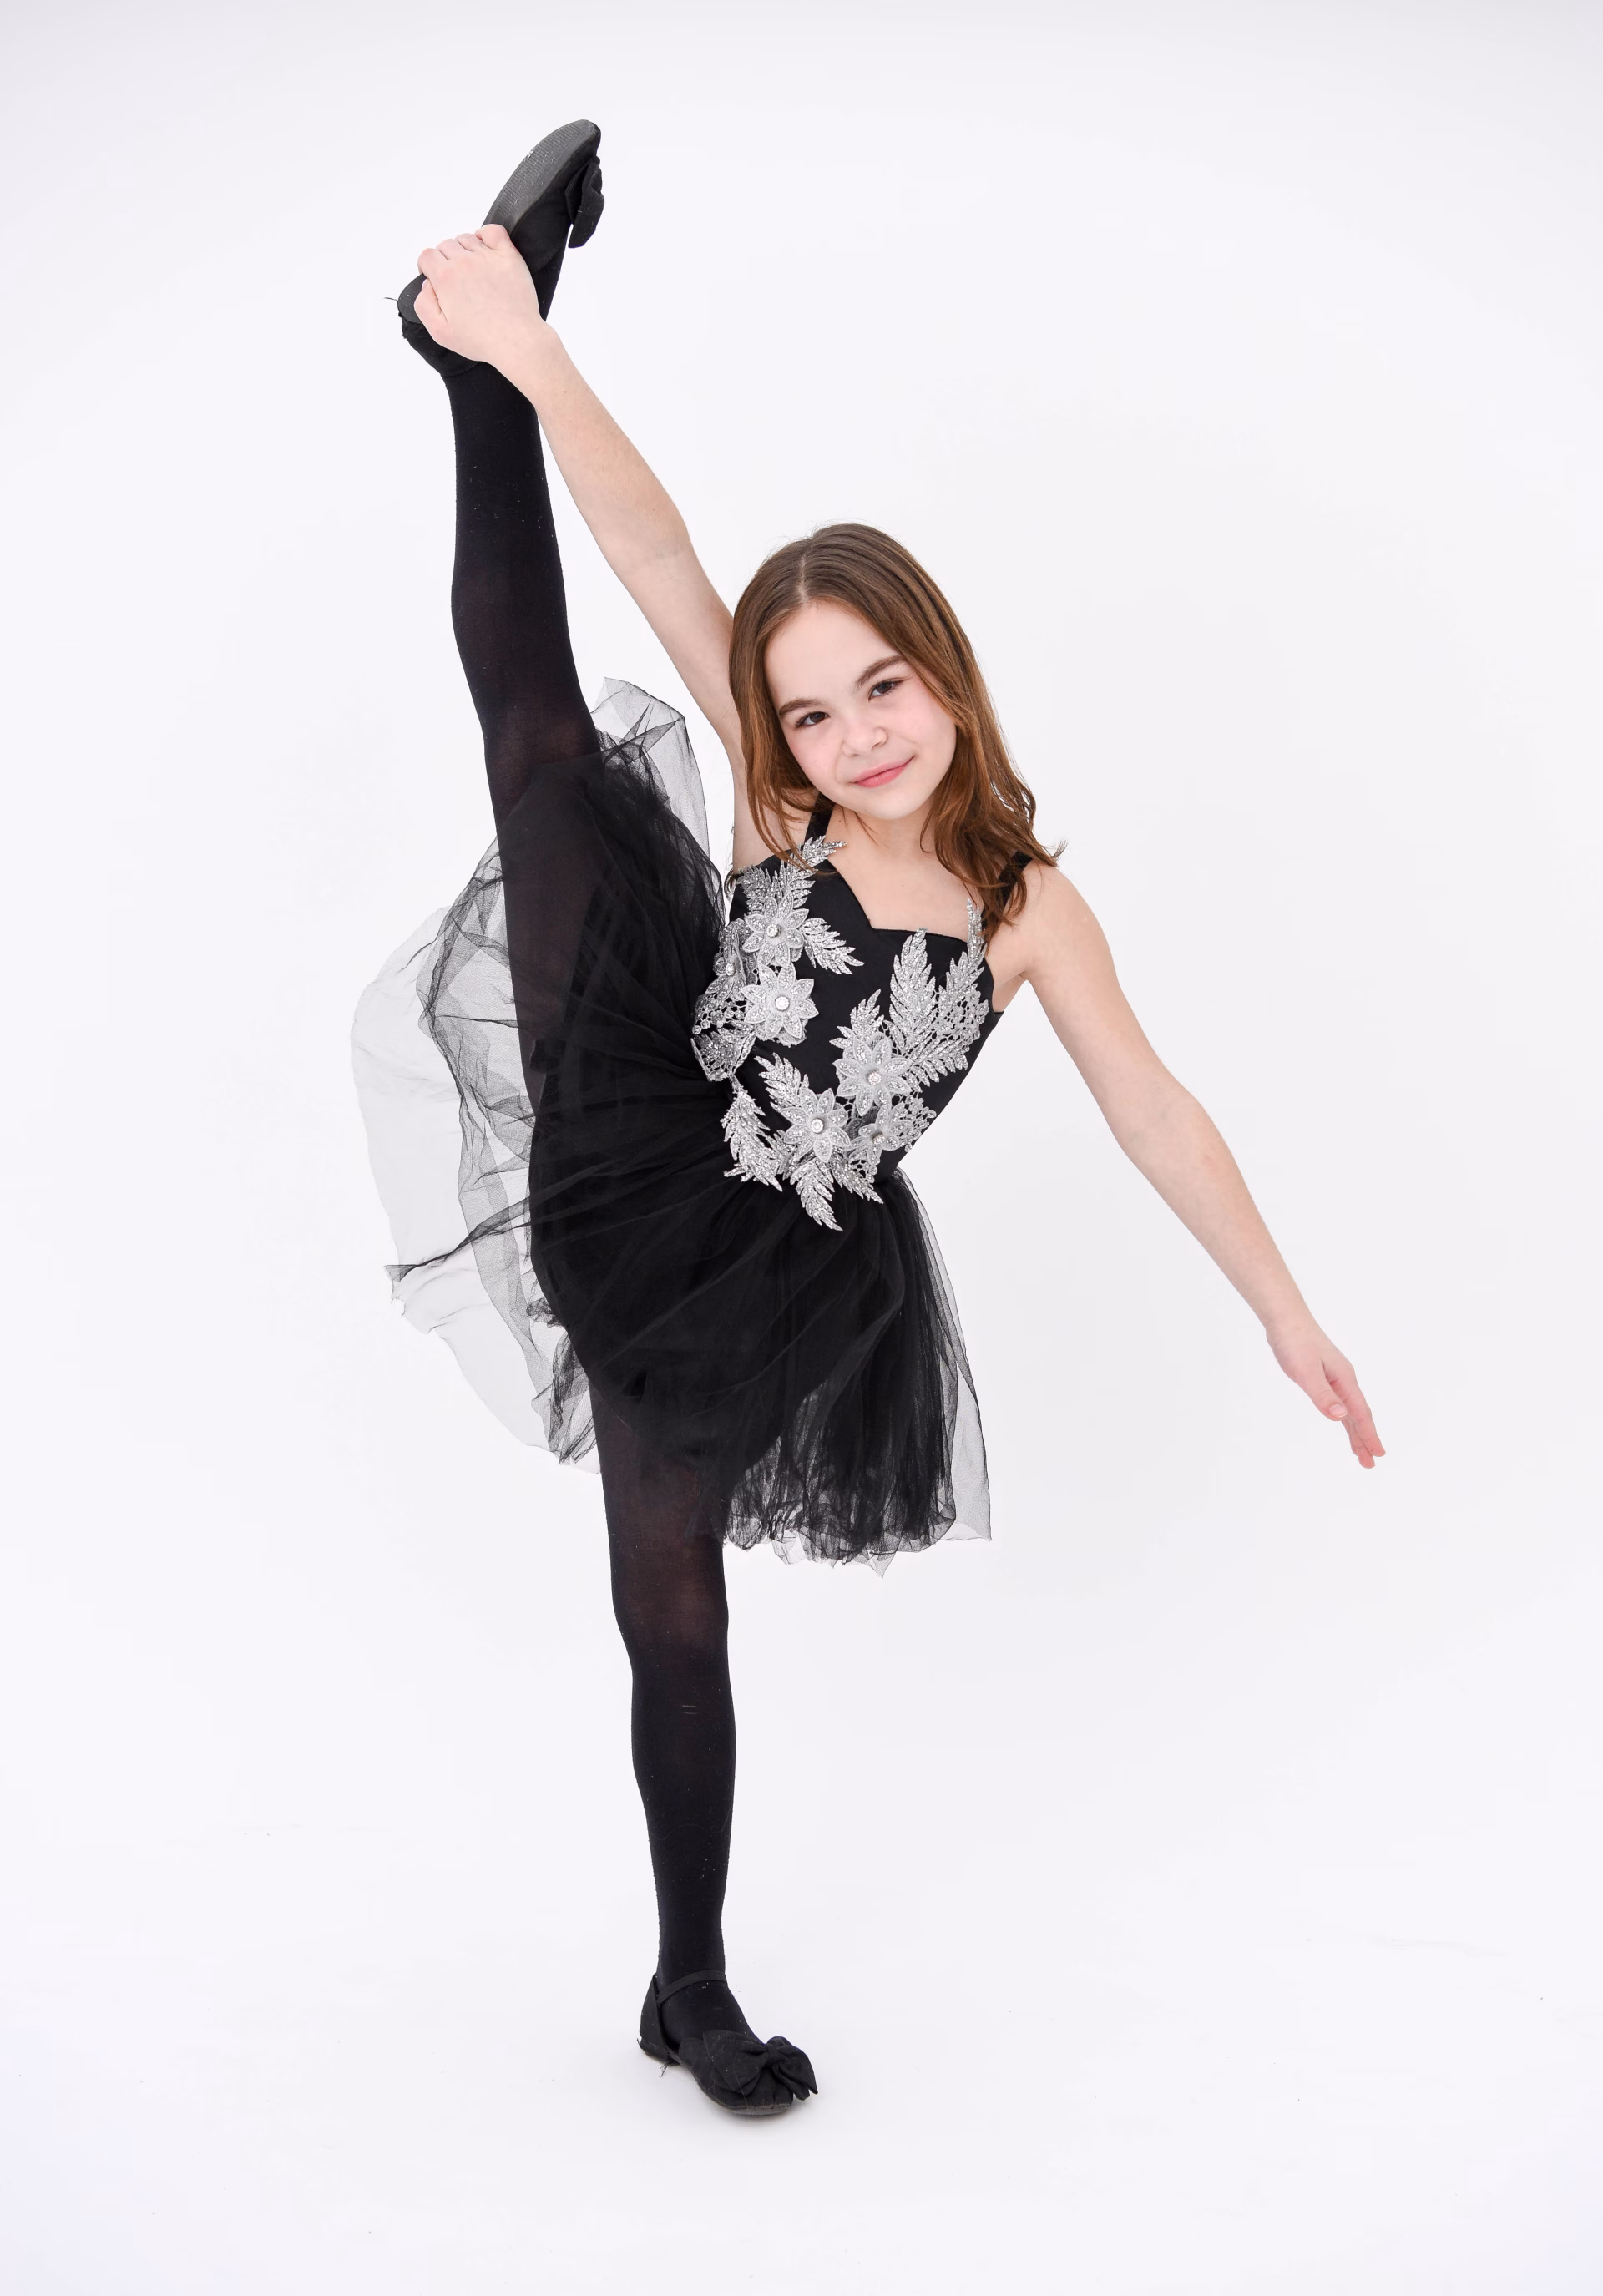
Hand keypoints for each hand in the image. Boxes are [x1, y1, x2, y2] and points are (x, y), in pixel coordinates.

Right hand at [412, 224, 545, 371]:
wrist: (515, 341)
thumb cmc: (481, 340)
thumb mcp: (439, 332)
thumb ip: (423, 304)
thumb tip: (427, 284)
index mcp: (446, 278)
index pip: (427, 255)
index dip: (428, 267)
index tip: (436, 278)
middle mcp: (465, 262)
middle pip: (445, 246)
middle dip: (445, 260)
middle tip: (456, 280)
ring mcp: (487, 257)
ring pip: (467, 239)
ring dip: (464, 250)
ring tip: (472, 271)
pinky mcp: (508, 257)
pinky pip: (493, 231)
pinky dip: (486, 235)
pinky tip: (486, 249)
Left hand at [1268, 1321, 1384, 1467]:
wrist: (1286, 1320)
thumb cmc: (1295, 1343)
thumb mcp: (1305, 1372)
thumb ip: (1323, 1396)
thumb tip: (1341, 1417)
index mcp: (1344, 1380)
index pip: (1360, 1414)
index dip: (1369, 1435)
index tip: (1378, 1454)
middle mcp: (1344, 1380)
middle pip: (1359, 1415)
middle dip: (1365, 1439)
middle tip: (1371, 1463)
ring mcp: (1336, 1378)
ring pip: (1350, 1410)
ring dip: (1355, 1431)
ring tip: (1360, 1452)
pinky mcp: (1325, 1376)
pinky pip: (1340, 1402)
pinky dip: (1344, 1417)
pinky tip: (1344, 1423)